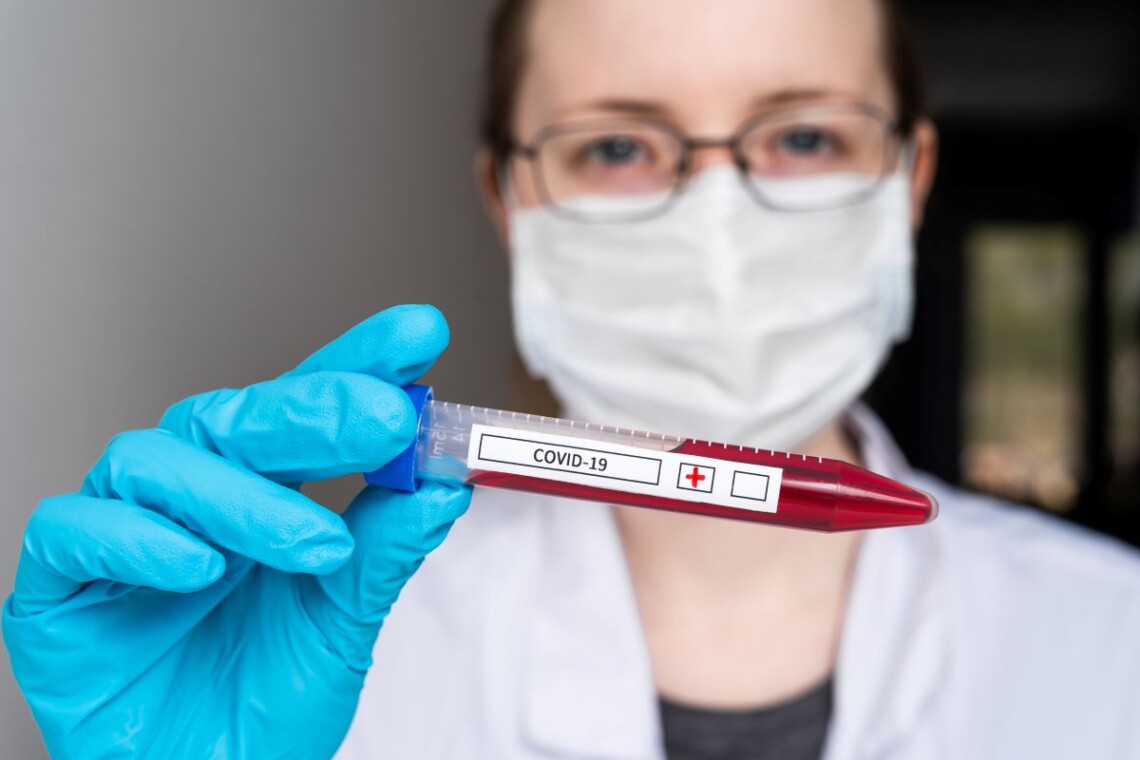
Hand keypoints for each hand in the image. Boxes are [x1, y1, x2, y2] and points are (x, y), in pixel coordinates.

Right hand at [3, 304, 470, 758]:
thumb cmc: (264, 702)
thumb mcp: (342, 622)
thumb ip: (383, 549)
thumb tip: (443, 482)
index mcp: (257, 493)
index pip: (301, 408)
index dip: (354, 364)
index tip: (417, 335)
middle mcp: (187, 499)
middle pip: (232, 418)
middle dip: (311, 410)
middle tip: (382, 414)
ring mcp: (120, 534)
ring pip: (155, 461)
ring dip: (240, 496)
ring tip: (312, 544)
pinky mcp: (57, 587)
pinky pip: (73, 530)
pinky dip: (140, 541)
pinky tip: (199, 571)